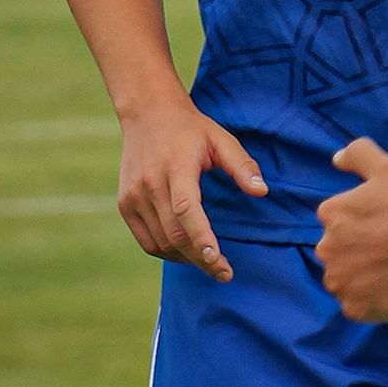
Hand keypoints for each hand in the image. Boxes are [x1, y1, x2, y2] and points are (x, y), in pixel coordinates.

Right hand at [118, 94, 267, 282]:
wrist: (147, 113)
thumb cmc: (190, 128)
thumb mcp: (220, 139)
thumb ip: (242, 165)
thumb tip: (263, 192)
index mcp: (176, 166)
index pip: (186, 209)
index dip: (201, 237)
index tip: (217, 260)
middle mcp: (150, 183)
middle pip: (175, 233)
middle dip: (201, 258)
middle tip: (224, 272)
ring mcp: (133, 196)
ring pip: (160, 242)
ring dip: (186, 258)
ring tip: (209, 261)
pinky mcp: (125, 204)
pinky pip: (147, 241)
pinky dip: (166, 252)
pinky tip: (186, 252)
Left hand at [316, 138, 387, 321]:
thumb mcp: (387, 167)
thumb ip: (358, 154)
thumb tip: (336, 159)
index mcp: (330, 214)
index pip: (340, 220)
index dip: (367, 221)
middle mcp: (326, 248)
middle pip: (341, 250)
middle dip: (361, 249)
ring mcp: (339, 282)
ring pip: (348, 280)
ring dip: (364, 276)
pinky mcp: (355, 309)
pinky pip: (359, 306)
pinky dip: (373, 301)